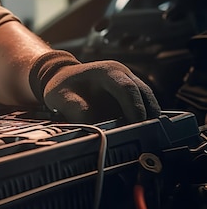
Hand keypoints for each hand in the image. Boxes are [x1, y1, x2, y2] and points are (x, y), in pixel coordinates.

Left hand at [29, 51, 160, 123]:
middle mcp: (123, 75)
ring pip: (148, 101)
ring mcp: (130, 84)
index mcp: (108, 71)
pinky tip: (135, 134)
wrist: (62, 80)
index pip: (127, 88)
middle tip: (145, 135)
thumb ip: (74, 109)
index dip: (134, 107)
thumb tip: (93, 125)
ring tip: (142, 137)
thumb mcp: (60, 97)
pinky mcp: (131, 96)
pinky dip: (141, 120)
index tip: (136, 124)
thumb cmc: (62, 87)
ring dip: (147, 119)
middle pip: (144, 94)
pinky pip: (142, 107)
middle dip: (147, 115)